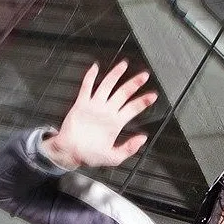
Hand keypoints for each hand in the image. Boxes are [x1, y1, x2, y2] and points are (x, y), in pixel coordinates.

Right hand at [41, 61, 156, 170]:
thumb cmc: (89, 155)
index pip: (132, 108)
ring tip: (124, 65)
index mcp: (115, 123)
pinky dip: (90, 77)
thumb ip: (128, 149)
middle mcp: (107, 112)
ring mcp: (94, 106)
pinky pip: (86, 88)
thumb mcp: (113, 158)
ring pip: (107, 86)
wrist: (70, 153)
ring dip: (115, 75)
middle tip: (144, 75)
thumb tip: (142, 139)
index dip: (143, 101)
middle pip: (123, 93)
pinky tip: (95, 68)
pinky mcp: (81, 105)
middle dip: (134, 84)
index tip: (153, 95)